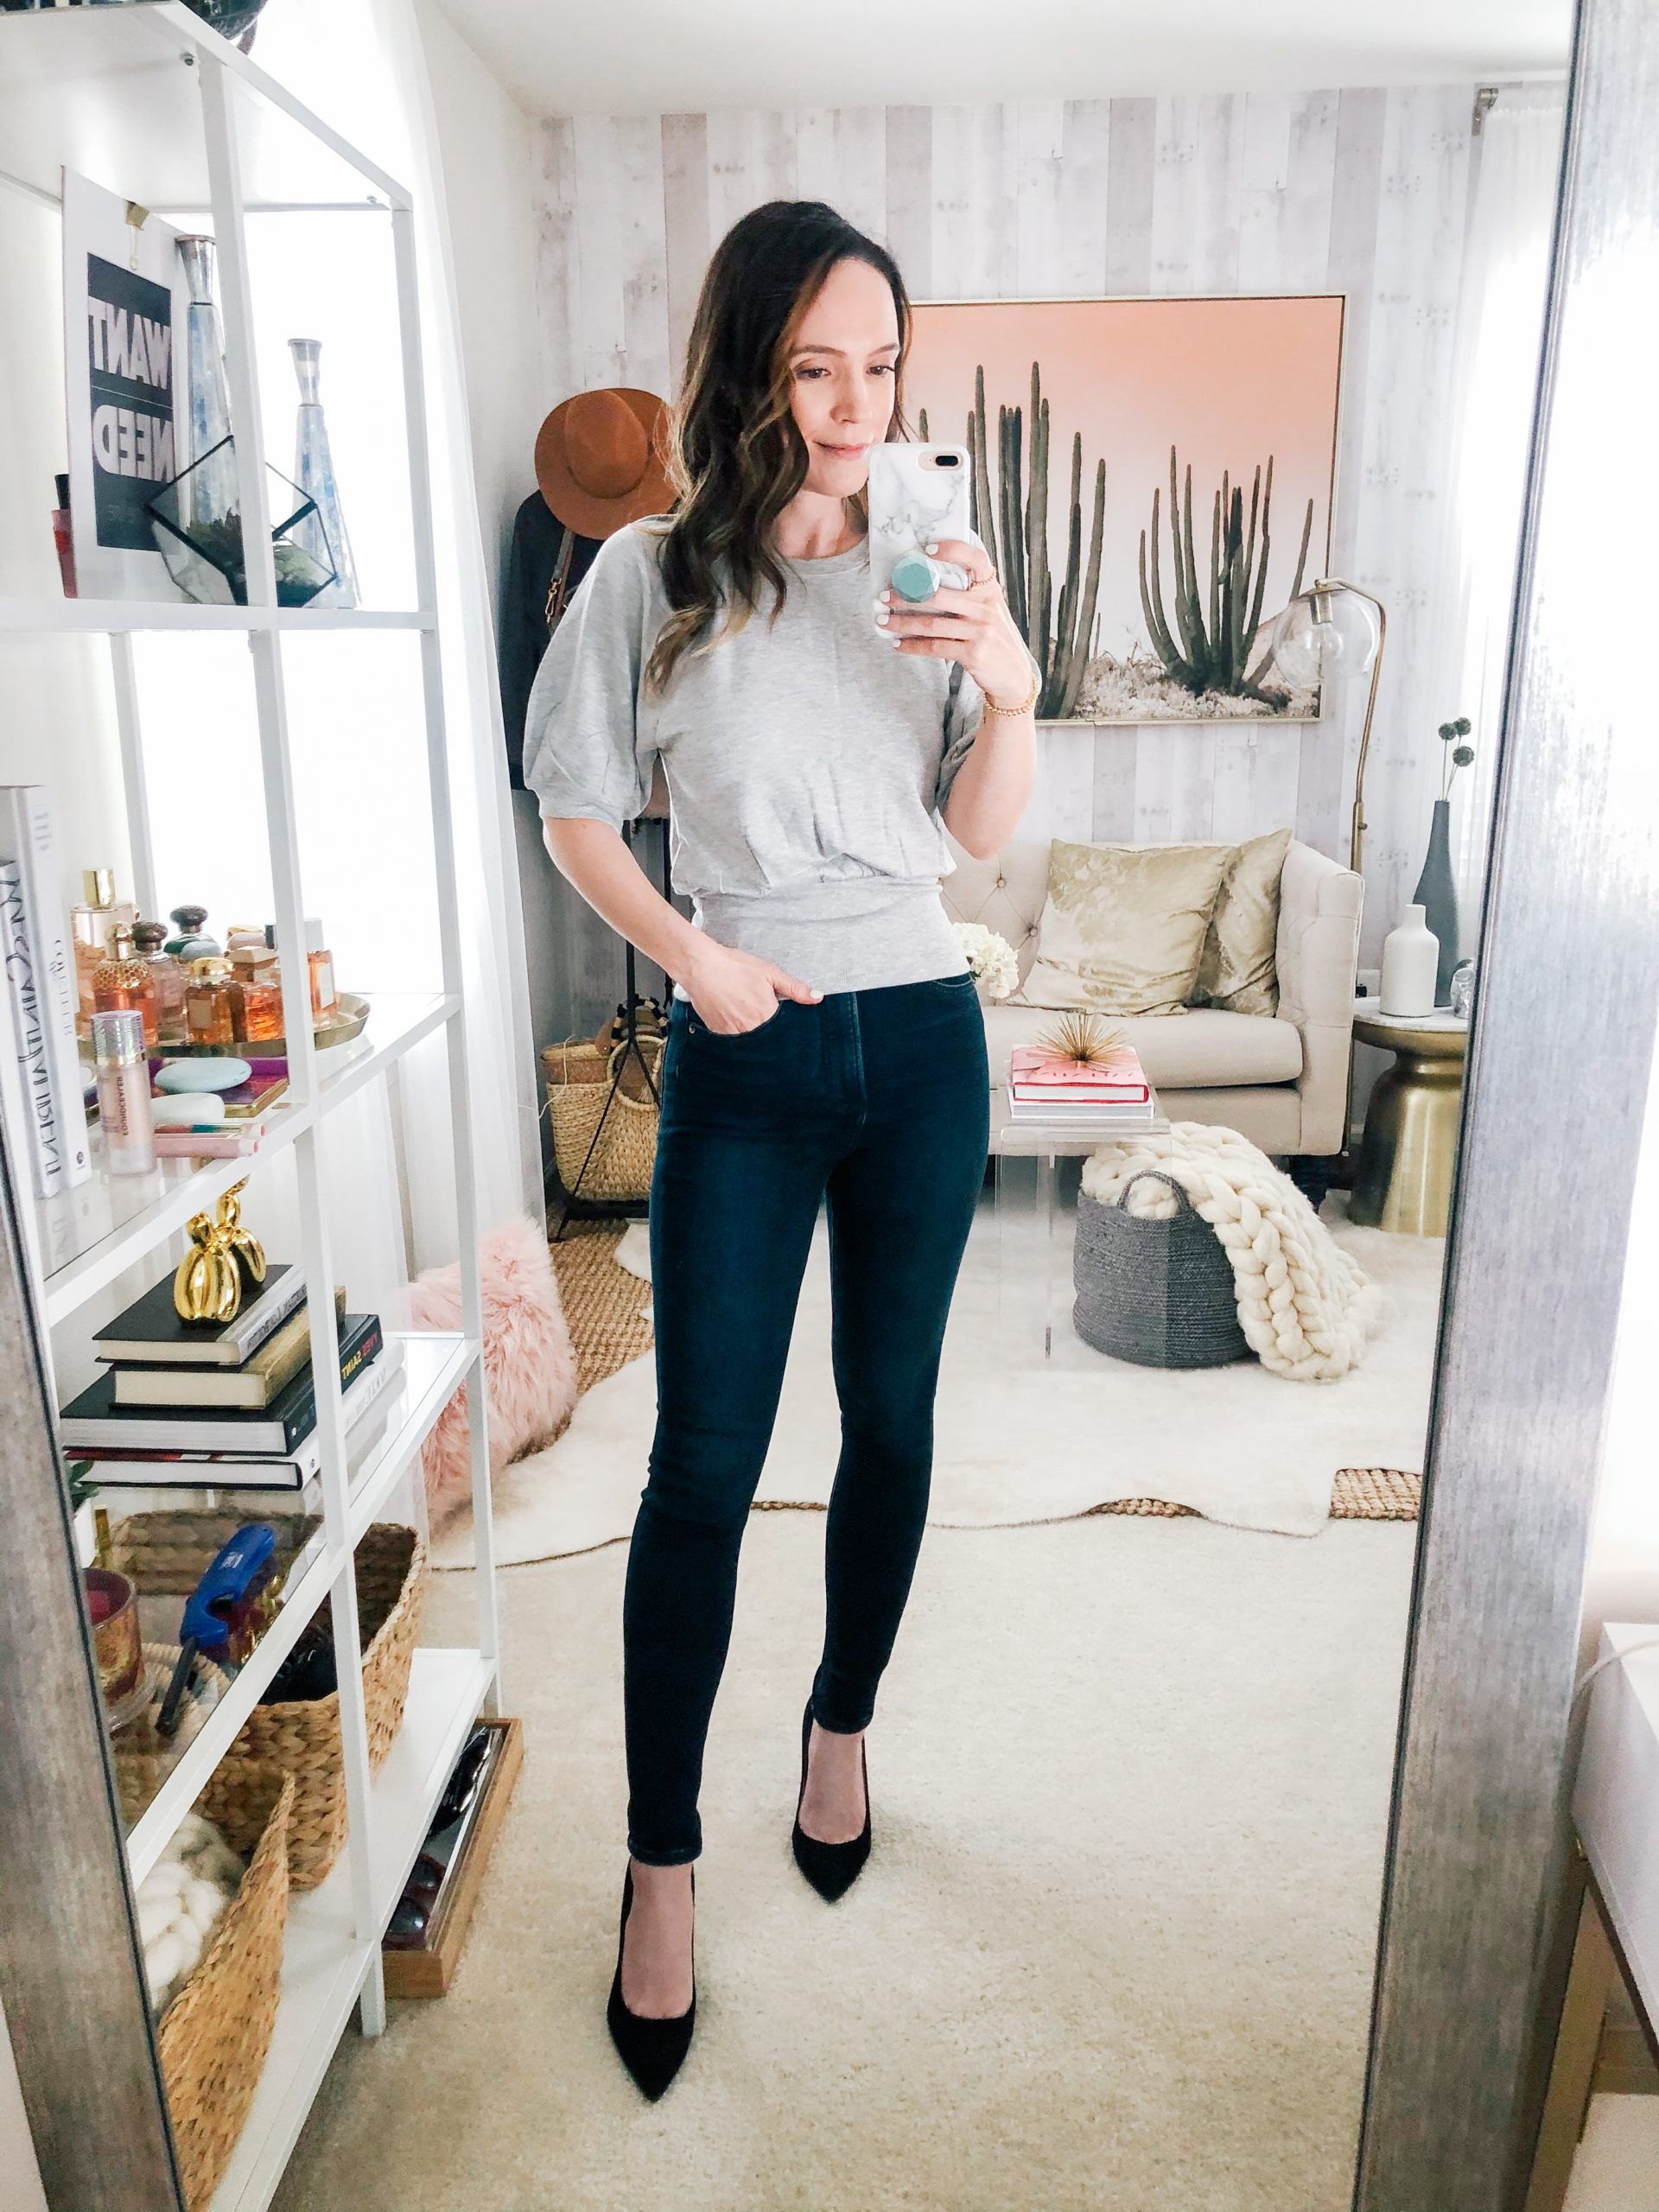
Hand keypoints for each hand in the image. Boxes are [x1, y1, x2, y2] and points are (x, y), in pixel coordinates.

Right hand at [681, 941, 820, 1032]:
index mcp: (767, 1014)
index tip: (791, 1032)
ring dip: (757, 1039)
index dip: (789, 1033)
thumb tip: (817, 997)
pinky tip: (740, 1026)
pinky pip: (734, 1043)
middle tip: (771, 1028)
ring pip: (752, 1044)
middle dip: (773, 1037)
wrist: (701, 967)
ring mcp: (733, 1033)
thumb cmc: (734, 967)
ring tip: (753, 1024)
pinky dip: (739, 1038)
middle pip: (769, 1041)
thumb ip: (795, 988)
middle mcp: (751, 1027)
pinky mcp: (719, 1033)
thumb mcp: (769, 973)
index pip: (786, 1033)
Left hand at [876, 537, 1033, 709]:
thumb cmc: (993, 638)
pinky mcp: (973, 654)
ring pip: (933, 624)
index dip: (953, 550)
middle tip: (884, 596)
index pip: (976, 559)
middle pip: (940, 595)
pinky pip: (935, 647)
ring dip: (903, 623)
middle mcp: (987, 607)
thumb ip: (969, 596)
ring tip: (883, 621)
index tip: (927, 550)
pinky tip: (898, 645)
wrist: (1014, 676)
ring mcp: (981, 631)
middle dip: (907, 595)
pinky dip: (913, 646)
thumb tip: (925, 582)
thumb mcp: (989, 611)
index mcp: (990, 590)